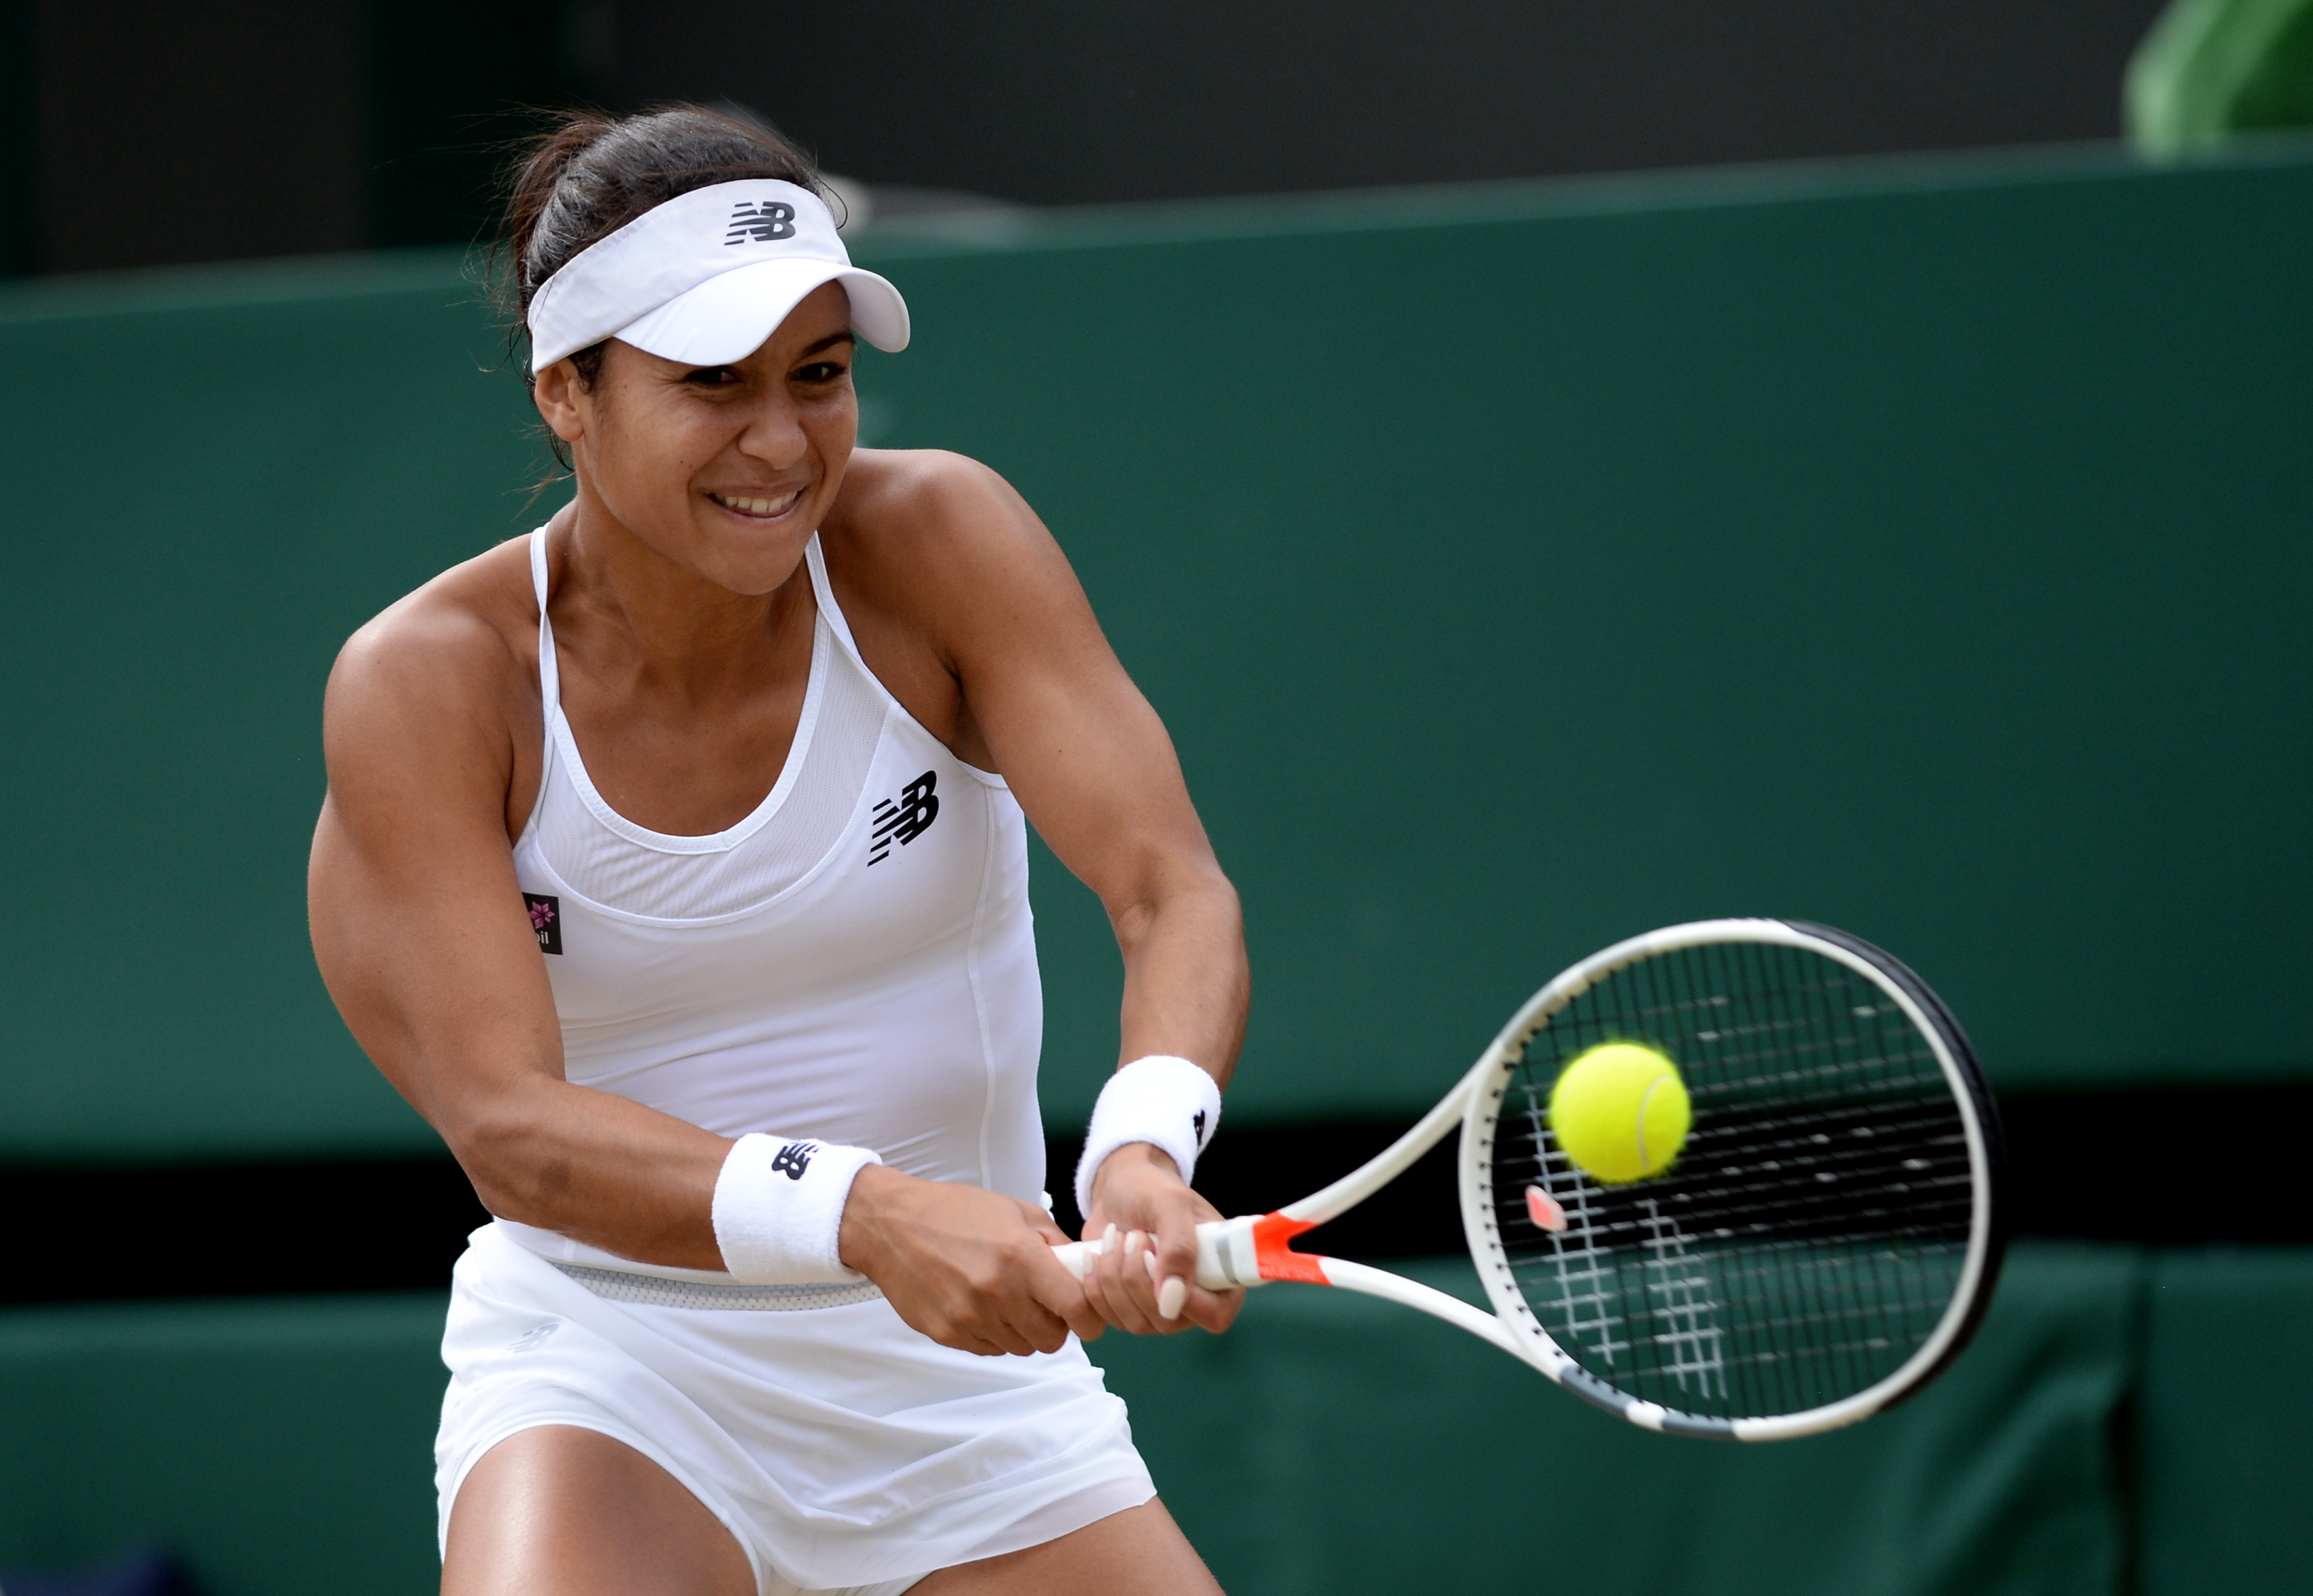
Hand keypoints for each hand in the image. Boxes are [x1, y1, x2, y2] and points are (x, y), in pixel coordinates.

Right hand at [838, 1165, 1106, 1356]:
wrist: (891, 1225)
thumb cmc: (955, 1211)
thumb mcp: (1015, 1210)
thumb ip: (1054, 1240)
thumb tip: (1082, 1267)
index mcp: (1021, 1258)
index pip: (1075, 1308)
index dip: (1090, 1319)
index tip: (1088, 1318)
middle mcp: (997, 1292)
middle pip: (1050, 1339)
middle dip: (1054, 1326)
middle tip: (1043, 1306)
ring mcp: (970, 1317)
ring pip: (1019, 1347)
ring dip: (1021, 1331)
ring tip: (1005, 1300)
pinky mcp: (947, 1333)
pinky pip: (988, 1349)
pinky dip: (993, 1335)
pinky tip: (980, 1306)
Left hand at [1079, 1143, 1243, 1337]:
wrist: (1119, 1186)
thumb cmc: (1151, 1188)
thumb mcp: (1170, 1204)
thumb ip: (1179, 1249)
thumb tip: (1171, 1304)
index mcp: (1222, 1275)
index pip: (1214, 1315)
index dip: (1182, 1295)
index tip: (1151, 1253)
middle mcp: (1194, 1300)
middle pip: (1166, 1321)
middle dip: (1137, 1275)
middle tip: (1132, 1235)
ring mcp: (1160, 1308)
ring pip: (1134, 1322)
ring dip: (1113, 1276)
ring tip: (1115, 1238)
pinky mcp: (1128, 1308)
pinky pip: (1108, 1318)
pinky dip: (1094, 1285)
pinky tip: (1096, 1254)